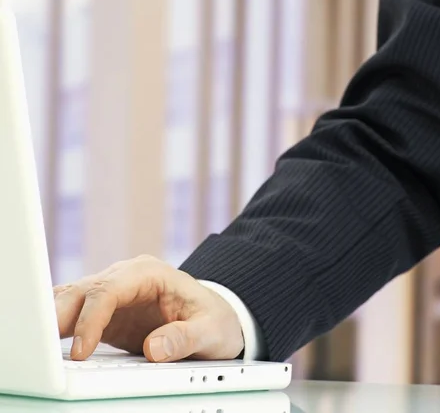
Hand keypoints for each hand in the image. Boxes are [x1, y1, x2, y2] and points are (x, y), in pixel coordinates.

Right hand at [53, 255, 243, 361]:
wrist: (217, 319)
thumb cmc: (216, 320)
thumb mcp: (212, 331)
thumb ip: (186, 338)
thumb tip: (156, 349)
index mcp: (151, 274)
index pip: (110, 290)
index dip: (91, 319)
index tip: (82, 352)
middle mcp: (128, 278)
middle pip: (84, 291)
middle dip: (60, 315)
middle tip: (42, 348)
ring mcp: (115, 294)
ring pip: (73, 299)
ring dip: (53, 320)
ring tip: (37, 347)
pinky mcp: (107, 313)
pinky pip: (75, 315)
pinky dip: (58, 327)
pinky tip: (46, 344)